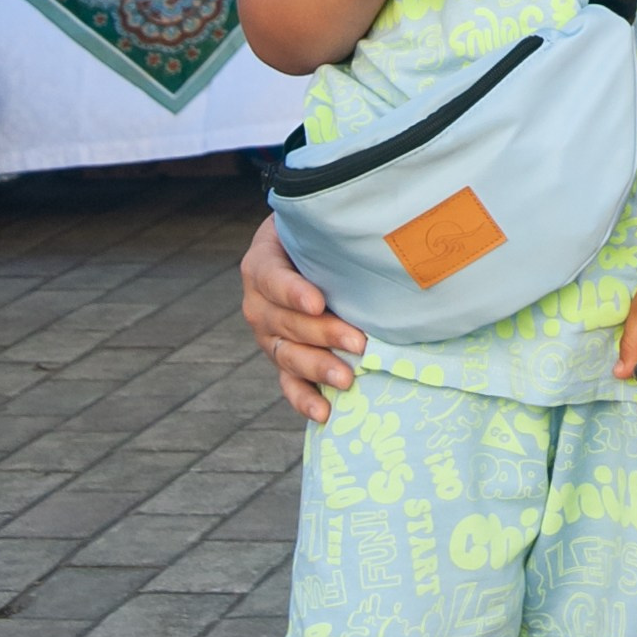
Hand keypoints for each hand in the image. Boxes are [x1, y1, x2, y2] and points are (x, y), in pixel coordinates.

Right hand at [241, 212, 366, 424]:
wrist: (304, 252)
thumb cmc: (318, 235)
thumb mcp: (315, 225)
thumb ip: (332, 229)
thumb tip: (378, 224)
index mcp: (262, 264)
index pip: (272, 278)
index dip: (293, 292)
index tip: (317, 302)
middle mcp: (258, 303)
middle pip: (286, 322)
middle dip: (323, 334)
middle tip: (359, 343)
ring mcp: (268, 335)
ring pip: (288, 354)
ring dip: (318, 368)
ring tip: (347, 379)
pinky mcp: (282, 358)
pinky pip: (288, 382)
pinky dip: (304, 399)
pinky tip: (324, 412)